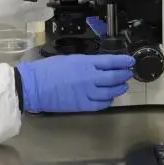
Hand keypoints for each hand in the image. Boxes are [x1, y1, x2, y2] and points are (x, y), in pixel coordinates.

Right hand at [15, 54, 133, 112]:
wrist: (33, 85)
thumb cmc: (47, 69)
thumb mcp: (68, 59)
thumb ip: (85, 63)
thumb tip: (97, 65)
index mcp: (85, 63)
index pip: (110, 61)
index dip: (123, 61)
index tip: (130, 61)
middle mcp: (90, 77)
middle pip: (114, 77)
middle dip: (124, 75)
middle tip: (128, 74)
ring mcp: (87, 93)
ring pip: (110, 92)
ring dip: (118, 89)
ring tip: (122, 87)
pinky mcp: (82, 105)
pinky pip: (100, 105)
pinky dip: (108, 101)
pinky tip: (109, 99)